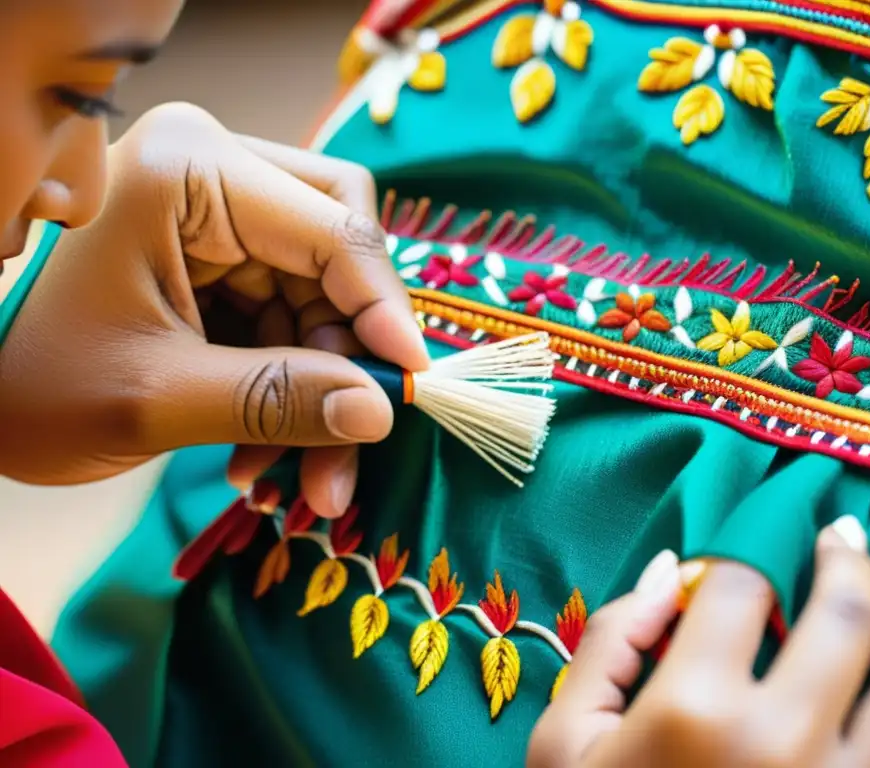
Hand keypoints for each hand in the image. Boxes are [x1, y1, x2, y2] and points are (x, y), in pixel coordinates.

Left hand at [0, 103, 428, 516]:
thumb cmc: (35, 384)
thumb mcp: (158, 398)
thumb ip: (278, 400)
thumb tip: (382, 411)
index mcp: (189, 170)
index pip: (331, 227)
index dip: (382, 307)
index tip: (409, 385)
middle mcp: (215, 174)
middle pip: (342, 249)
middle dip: (350, 351)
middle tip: (357, 432)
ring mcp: (222, 217)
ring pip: (326, 296)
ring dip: (326, 388)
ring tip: (302, 482)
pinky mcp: (225, 261)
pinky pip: (297, 318)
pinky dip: (296, 387)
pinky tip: (267, 456)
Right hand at [529, 518, 869, 767]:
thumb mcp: (566, 742)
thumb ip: (610, 644)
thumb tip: (667, 570)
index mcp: (693, 711)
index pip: (738, 585)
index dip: (742, 553)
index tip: (744, 563)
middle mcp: (783, 743)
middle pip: (845, 613)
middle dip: (847, 558)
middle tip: (842, 540)